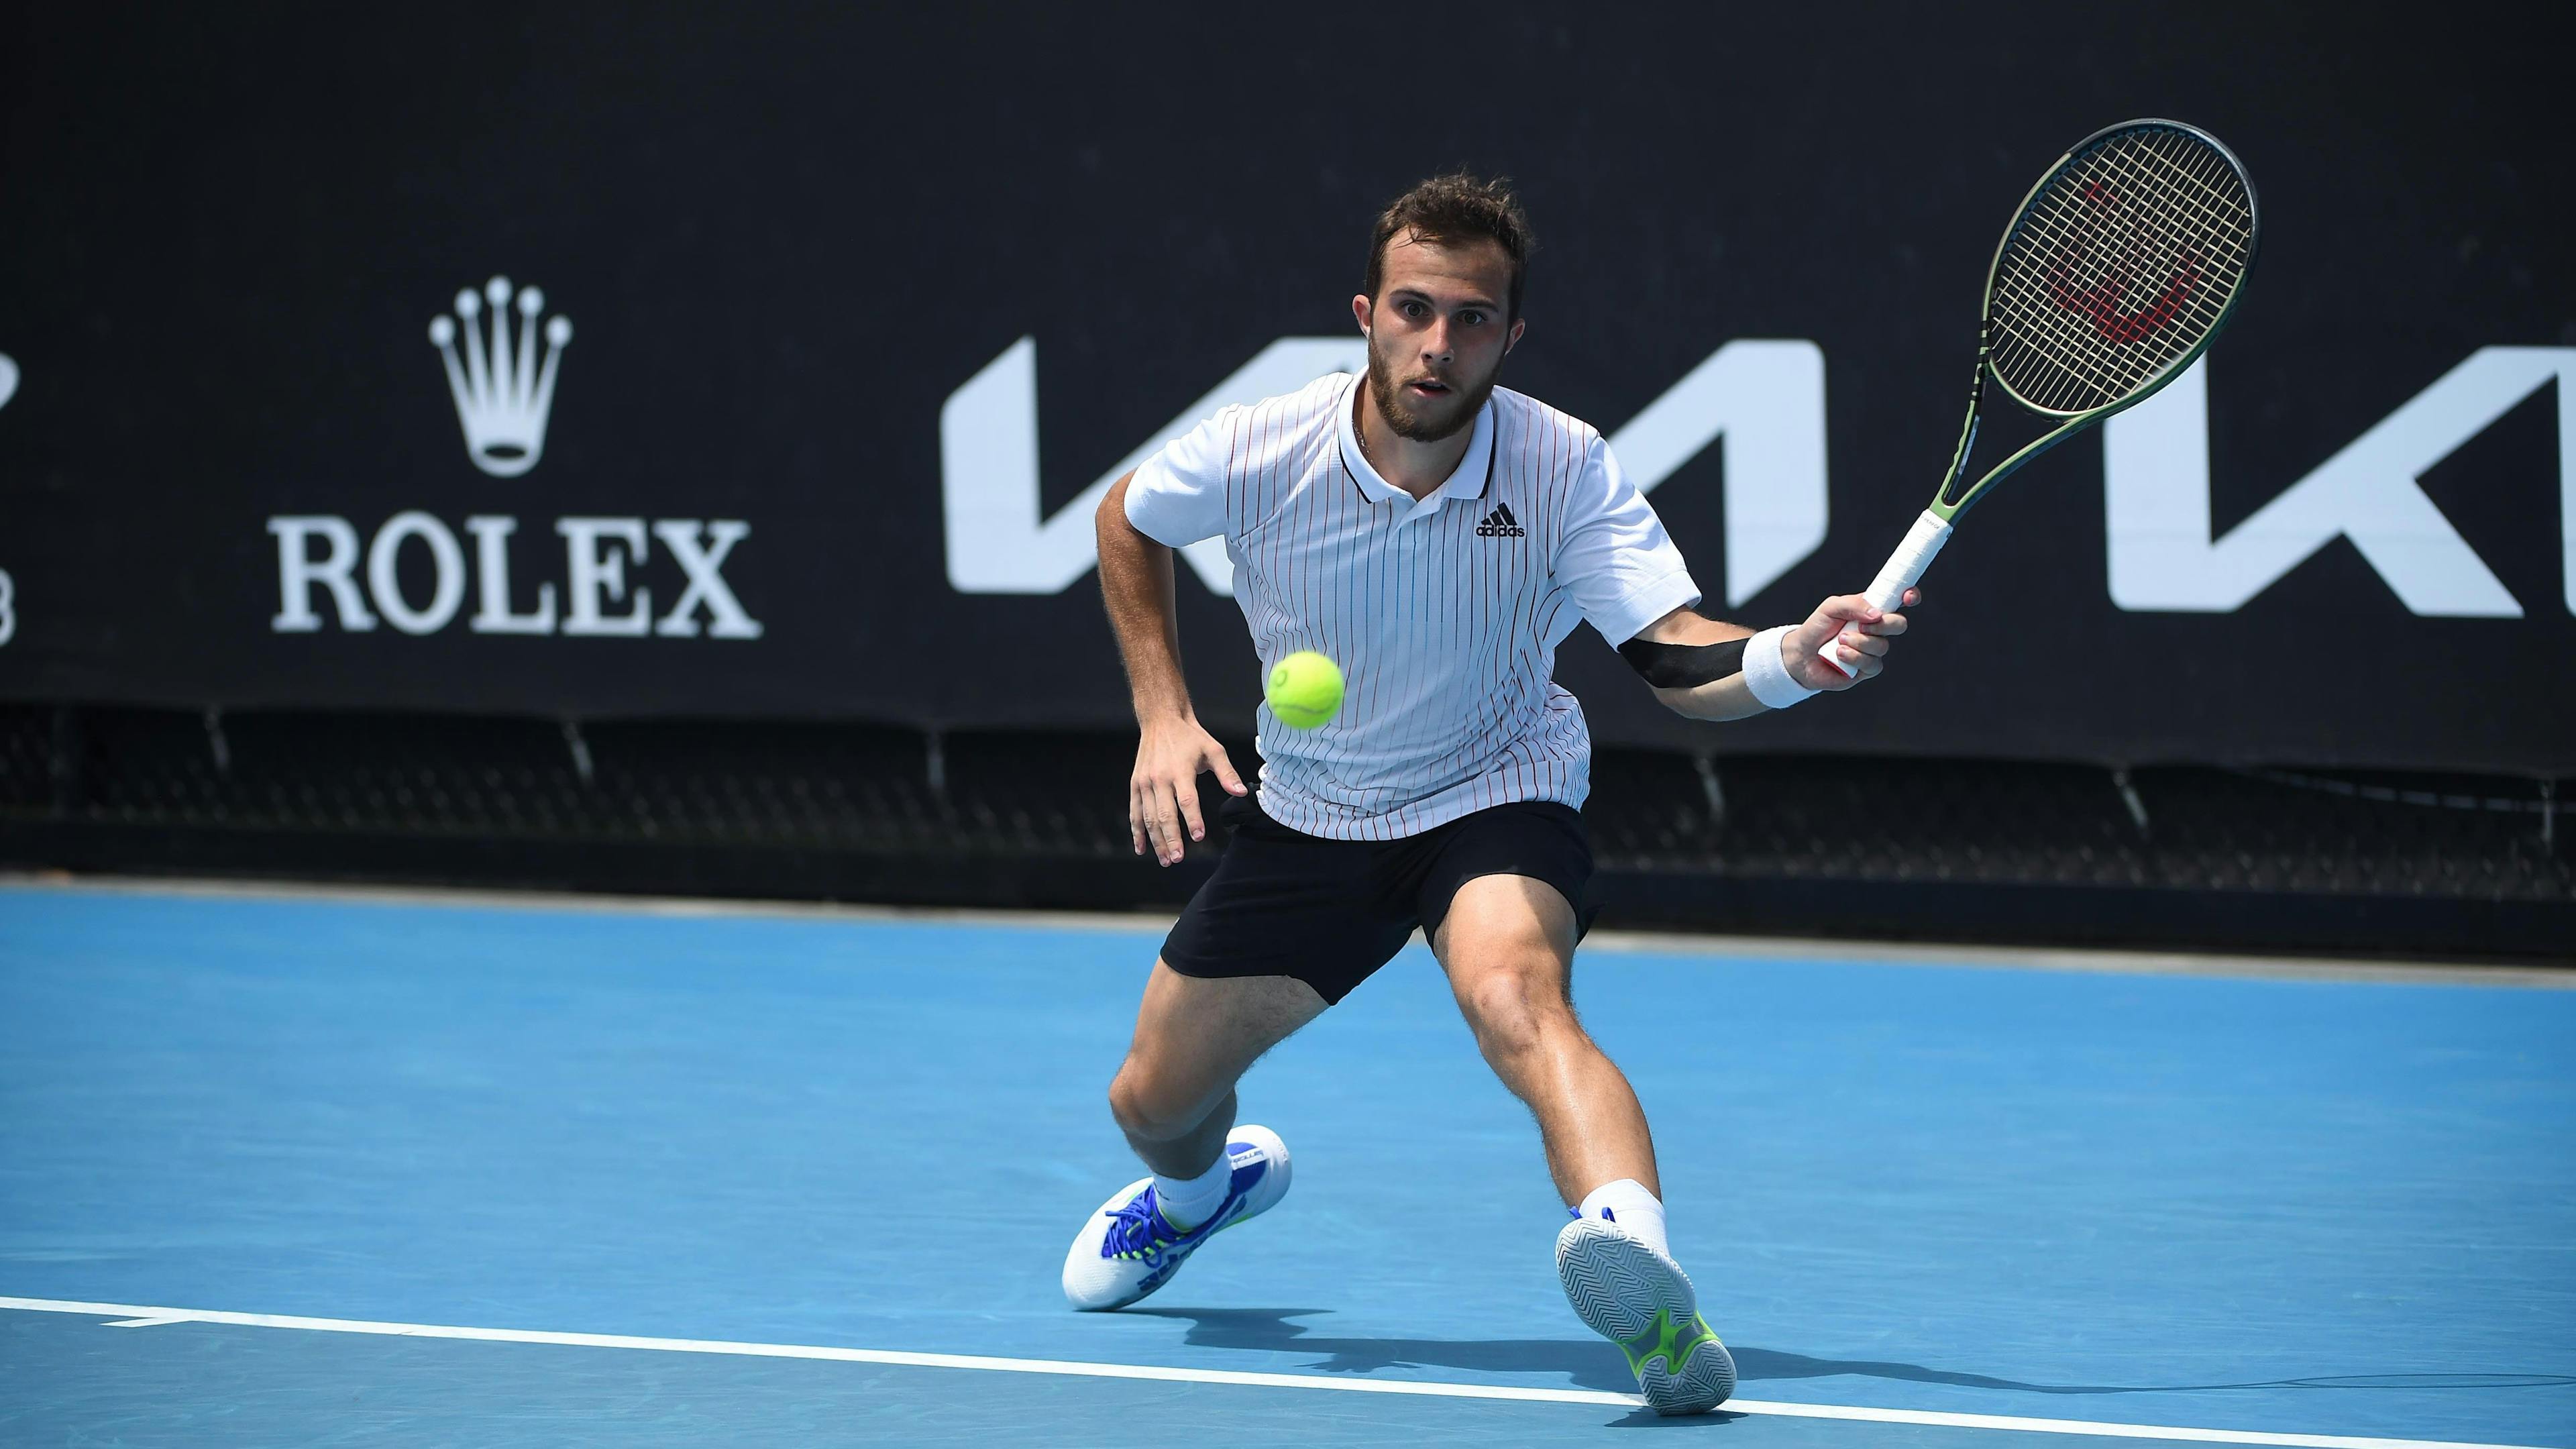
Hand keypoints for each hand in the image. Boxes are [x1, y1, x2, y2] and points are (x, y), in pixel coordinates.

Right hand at [1129, 716, 1246, 865]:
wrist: (1161, 720)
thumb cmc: (1190, 737)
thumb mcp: (1213, 750)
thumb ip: (1227, 773)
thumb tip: (1241, 793)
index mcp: (1179, 770)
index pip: (1187, 800)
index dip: (1192, 819)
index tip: (1199, 837)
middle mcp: (1159, 778)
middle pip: (1164, 814)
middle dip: (1171, 839)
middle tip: (1178, 859)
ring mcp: (1144, 783)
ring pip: (1148, 818)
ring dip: (1156, 841)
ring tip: (1166, 859)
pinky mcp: (1135, 784)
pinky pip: (1135, 812)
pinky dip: (1137, 832)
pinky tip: (1141, 848)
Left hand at [1783, 586, 1921, 690]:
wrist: (1800, 655)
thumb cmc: (1816, 628)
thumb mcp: (1831, 607)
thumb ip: (1853, 604)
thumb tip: (1877, 614)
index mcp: (1871, 609)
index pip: (1898, 600)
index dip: (1909, 596)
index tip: (1907, 597)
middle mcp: (1875, 629)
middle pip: (1899, 624)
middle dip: (1884, 625)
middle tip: (1862, 625)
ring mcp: (1872, 649)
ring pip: (1883, 646)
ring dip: (1860, 642)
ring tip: (1839, 641)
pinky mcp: (1866, 669)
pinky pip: (1873, 664)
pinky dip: (1855, 657)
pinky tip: (1839, 654)